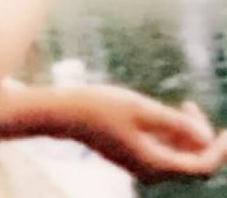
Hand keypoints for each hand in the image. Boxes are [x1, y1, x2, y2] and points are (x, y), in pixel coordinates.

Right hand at [74, 86, 226, 182]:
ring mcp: (140, 164)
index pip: (201, 166)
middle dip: (200, 136)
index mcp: (154, 164)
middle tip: (189, 105)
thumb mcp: (141, 109)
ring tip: (180, 105)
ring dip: (185, 133)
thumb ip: (177, 124)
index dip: (220, 150)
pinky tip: (162, 112)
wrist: (65, 113)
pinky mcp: (132, 155)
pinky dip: (170, 134)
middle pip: (191, 161)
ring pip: (177, 155)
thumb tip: (206, 138)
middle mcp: (150, 171)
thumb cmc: (101, 107)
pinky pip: (162, 151)